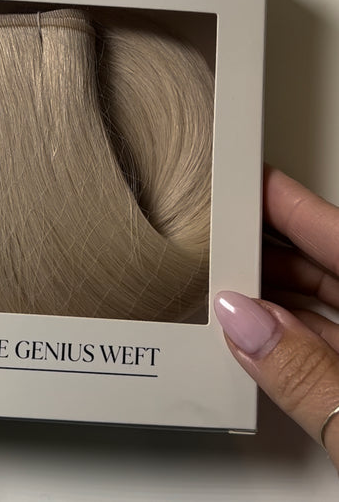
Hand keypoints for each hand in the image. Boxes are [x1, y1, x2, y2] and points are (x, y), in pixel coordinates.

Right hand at [214, 165, 338, 469]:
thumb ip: (306, 376)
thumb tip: (243, 321)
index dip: (301, 207)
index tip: (259, 183)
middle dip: (280, 247)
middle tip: (231, 230)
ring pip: (335, 306)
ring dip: (283, 294)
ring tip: (232, 277)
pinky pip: (335, 347)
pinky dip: (297, 338)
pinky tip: (261, 331)